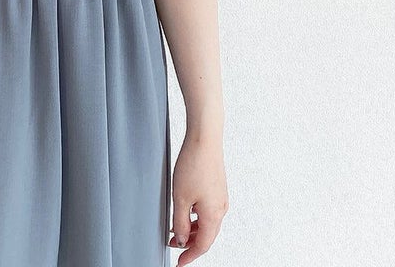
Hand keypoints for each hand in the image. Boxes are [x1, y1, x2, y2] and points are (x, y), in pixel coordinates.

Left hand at [167, 133, 228, 263]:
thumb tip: (180, 239)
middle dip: (189, 243)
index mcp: (213, 215)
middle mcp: (221, 209)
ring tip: (175, 229)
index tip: (179, 263)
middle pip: (206, 236)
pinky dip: (196, 217)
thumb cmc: (193, 165)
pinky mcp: (217, 188)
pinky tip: (185, 212)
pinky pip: (208, 211)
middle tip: (173, 245)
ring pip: (207, 223)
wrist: (204, 140)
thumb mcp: (180, 198)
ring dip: (192, 229)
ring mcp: (220, 198)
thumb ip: (179, 222)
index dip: (190, 256)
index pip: (202, 245)